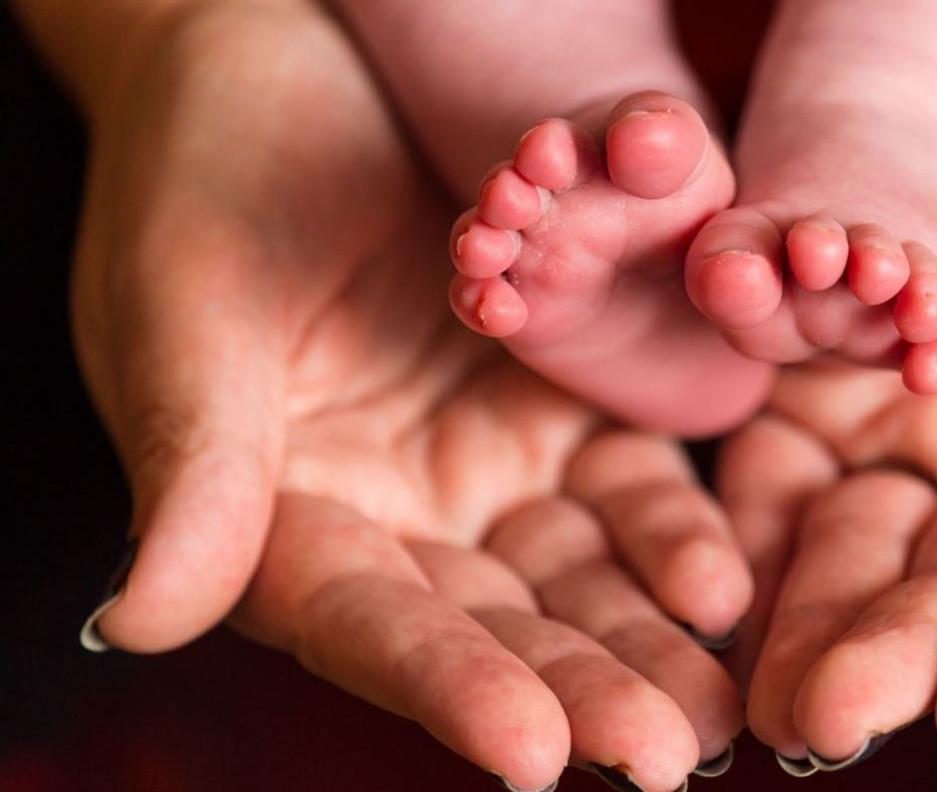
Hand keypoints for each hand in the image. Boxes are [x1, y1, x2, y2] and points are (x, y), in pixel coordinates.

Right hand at [57, 4, 748, 787]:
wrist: (288, 66)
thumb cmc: (206, 177)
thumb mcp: (188, 309)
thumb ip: (195, 463)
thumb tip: (143, 617)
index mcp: (285, 517)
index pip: (369, 624)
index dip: (447, 688)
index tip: (532, 752)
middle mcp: (396, 516)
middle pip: (494, 626)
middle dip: (580, 689)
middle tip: (665, 755)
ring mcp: (484, 465)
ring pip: (575, 575)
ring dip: (647, 639)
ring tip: (720, 705)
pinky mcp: (559, 408)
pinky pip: (626, 485)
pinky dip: (673, 534)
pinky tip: (722, 580)